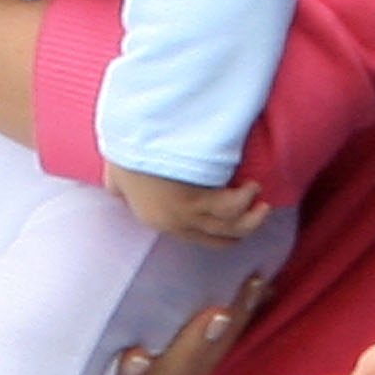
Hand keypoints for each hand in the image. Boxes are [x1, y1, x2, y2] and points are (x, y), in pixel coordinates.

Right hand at [0, 211, 269, 374]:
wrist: (19, 323)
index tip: (132, 354)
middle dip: (199, 350)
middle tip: (214, 313)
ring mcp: (159, 361)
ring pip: (209, 357)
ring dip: (234, 324)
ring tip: (249, 284)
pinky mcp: (179, 334)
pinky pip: (223, 331)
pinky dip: (245, 305)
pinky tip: (259, 273)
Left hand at [103, 163, 270, 244]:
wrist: (129, 138)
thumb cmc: (122, 152)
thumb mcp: (115, 173)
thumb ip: (117, 185)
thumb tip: (113, 189)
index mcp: (153, 219)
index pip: (188, 234)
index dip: (209, 231)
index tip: (224, 223)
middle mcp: (173, 223)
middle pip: (215, 237)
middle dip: (238, 231)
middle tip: (255, 217)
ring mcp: (187, 213)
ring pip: (229, 226)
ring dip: (248, 218)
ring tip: (260, 204)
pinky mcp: (199, 198)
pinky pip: (231, 206)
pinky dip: (245, 199)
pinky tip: (253, 187)